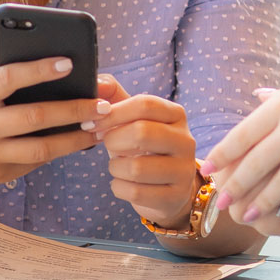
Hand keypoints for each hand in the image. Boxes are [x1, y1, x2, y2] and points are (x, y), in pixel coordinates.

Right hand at [0, 41, 100, 189]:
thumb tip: (29, 37)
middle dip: (75, 110)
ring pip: (40, 150)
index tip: (70, 62)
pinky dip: (58, 152)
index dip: (39, 70)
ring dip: (76, 139)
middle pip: (34, 118)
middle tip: (104, 104)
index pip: (8, 79)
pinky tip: (78, 141)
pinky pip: (33, 164)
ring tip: (100, 127)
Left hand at [88, 74, 200, 229]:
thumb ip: (114, 98)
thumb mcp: (132, 120)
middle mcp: (186, 140)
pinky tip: (123, 183)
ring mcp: (183, 170)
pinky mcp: (175, 196)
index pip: (145, 104)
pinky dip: (118, 188)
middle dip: (114, 140)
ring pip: (136, 167)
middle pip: (142, 132)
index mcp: (176, 115)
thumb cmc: (144, 148)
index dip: (114, 112)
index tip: (94, 123)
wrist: (168, 188)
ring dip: (115, 167)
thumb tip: (96, 82)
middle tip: (107, 144)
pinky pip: (134, 192)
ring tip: (118, 166)